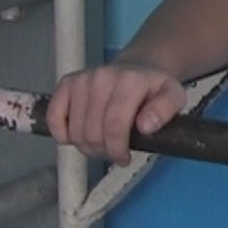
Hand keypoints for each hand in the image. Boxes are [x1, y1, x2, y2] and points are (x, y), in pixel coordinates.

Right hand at [45, 60, 185, 164]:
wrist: (137, 69)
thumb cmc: (154, 89)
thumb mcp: (174, 97)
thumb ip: (165, 110)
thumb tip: (145, 126)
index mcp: (130, 81)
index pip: (114, 126)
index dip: (117, 149)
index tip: (124, 158)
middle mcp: (102, 77)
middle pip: (92, 132)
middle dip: (103, 151)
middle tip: (114, 152)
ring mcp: (81, 80)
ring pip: (74, 131)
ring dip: (86, 146)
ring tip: (102, 143)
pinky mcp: (66, 84)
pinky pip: (54, 117)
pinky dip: (62, 134)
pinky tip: (78, 135)